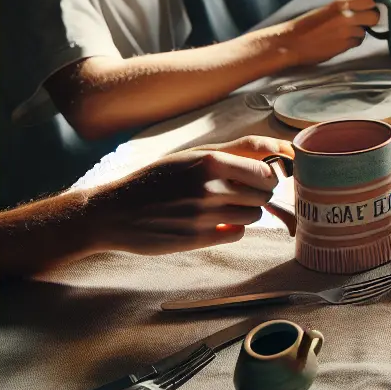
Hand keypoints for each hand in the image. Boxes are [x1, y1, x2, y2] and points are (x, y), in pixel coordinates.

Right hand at [80, 136, 292, 255]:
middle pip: (263, 194)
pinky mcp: (197, 238)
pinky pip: (237, 234)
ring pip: (253, 215)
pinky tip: (216, 223)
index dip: (269, 176)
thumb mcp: (190, 156)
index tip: (262, 178)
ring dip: (245, 212)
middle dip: (258, 194)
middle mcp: (209, 187)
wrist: (114, 212)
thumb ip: (231, 152)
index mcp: (210, 161)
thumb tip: (275, 150)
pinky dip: (232, 229)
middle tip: (242, 193)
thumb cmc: (155, 180)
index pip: (266, 171)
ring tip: (224, 207)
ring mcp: (203, 215)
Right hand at [276, 0, 377, 65]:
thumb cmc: (305, 26)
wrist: (291, 42)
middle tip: (362, 23)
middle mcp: (346, 16)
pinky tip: (339, 42)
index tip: (372, 9)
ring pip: (365, 32)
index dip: (374, 6)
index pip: (370, 0)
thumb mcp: (326, 10)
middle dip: (371, 21)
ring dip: (358, 34)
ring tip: (342, 34)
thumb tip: (362, 10)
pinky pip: (356, 43)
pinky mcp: (344, 45)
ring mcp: (347, 32)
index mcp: (341, 4)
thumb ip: (345, 9)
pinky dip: (351, 43)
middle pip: (375, 16)